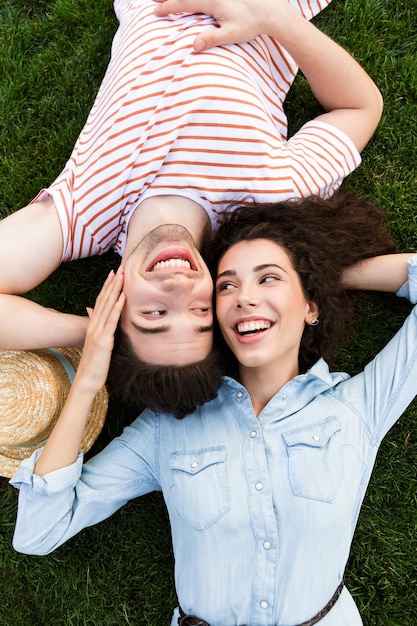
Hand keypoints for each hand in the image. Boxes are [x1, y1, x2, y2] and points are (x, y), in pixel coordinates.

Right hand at [76, 268, 124, 394]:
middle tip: (119, 268)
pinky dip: (118, 307)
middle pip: (104, 300)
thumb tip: (93, 311)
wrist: (87, 379)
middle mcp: (94, 325)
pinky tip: (123, 297)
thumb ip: (96, 326)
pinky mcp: (104, 341)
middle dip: (112, 284)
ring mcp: (98, 332)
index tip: (113, 274)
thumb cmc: (94, 363)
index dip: (107, 287)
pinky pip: (112, 320)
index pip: (100, 301)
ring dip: (115, 290)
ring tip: (122, 276)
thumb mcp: (95, 342)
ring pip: (108, 307)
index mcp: (93, 325)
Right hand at [153, 0, 274, 50]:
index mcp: (211, 1)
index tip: (155, 11)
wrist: (272, 10)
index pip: (184, 3)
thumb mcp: (231, 35)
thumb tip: (193, 46)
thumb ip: (211, 38)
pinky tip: (191, 3)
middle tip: (154, 0)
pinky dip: (195, 0)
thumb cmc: (252, 24)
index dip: (168, 7)